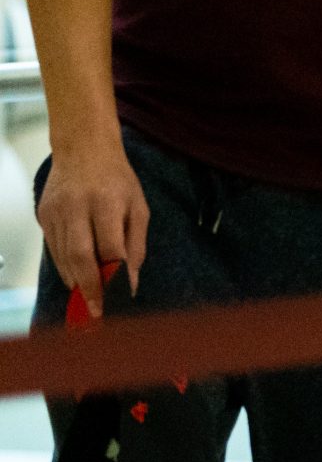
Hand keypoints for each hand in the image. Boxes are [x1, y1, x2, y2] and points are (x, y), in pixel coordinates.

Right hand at [37, 130, 148, 315]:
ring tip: (88, 300)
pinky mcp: (43, 216)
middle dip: (89, 287)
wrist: (83, 150)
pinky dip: (65, 267)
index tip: (119, 297)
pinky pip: (53, 249)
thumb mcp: (138, 206)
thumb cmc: (118, 180)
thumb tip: (130, 280)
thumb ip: (136, 244)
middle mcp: (77, 207)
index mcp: (107, 201)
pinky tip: (76, 279)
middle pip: (80, 254)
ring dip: (76, 281)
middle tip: (96, 311)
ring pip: (63, 256)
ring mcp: (56, 212)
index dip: (114, 274)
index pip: (109, 245)